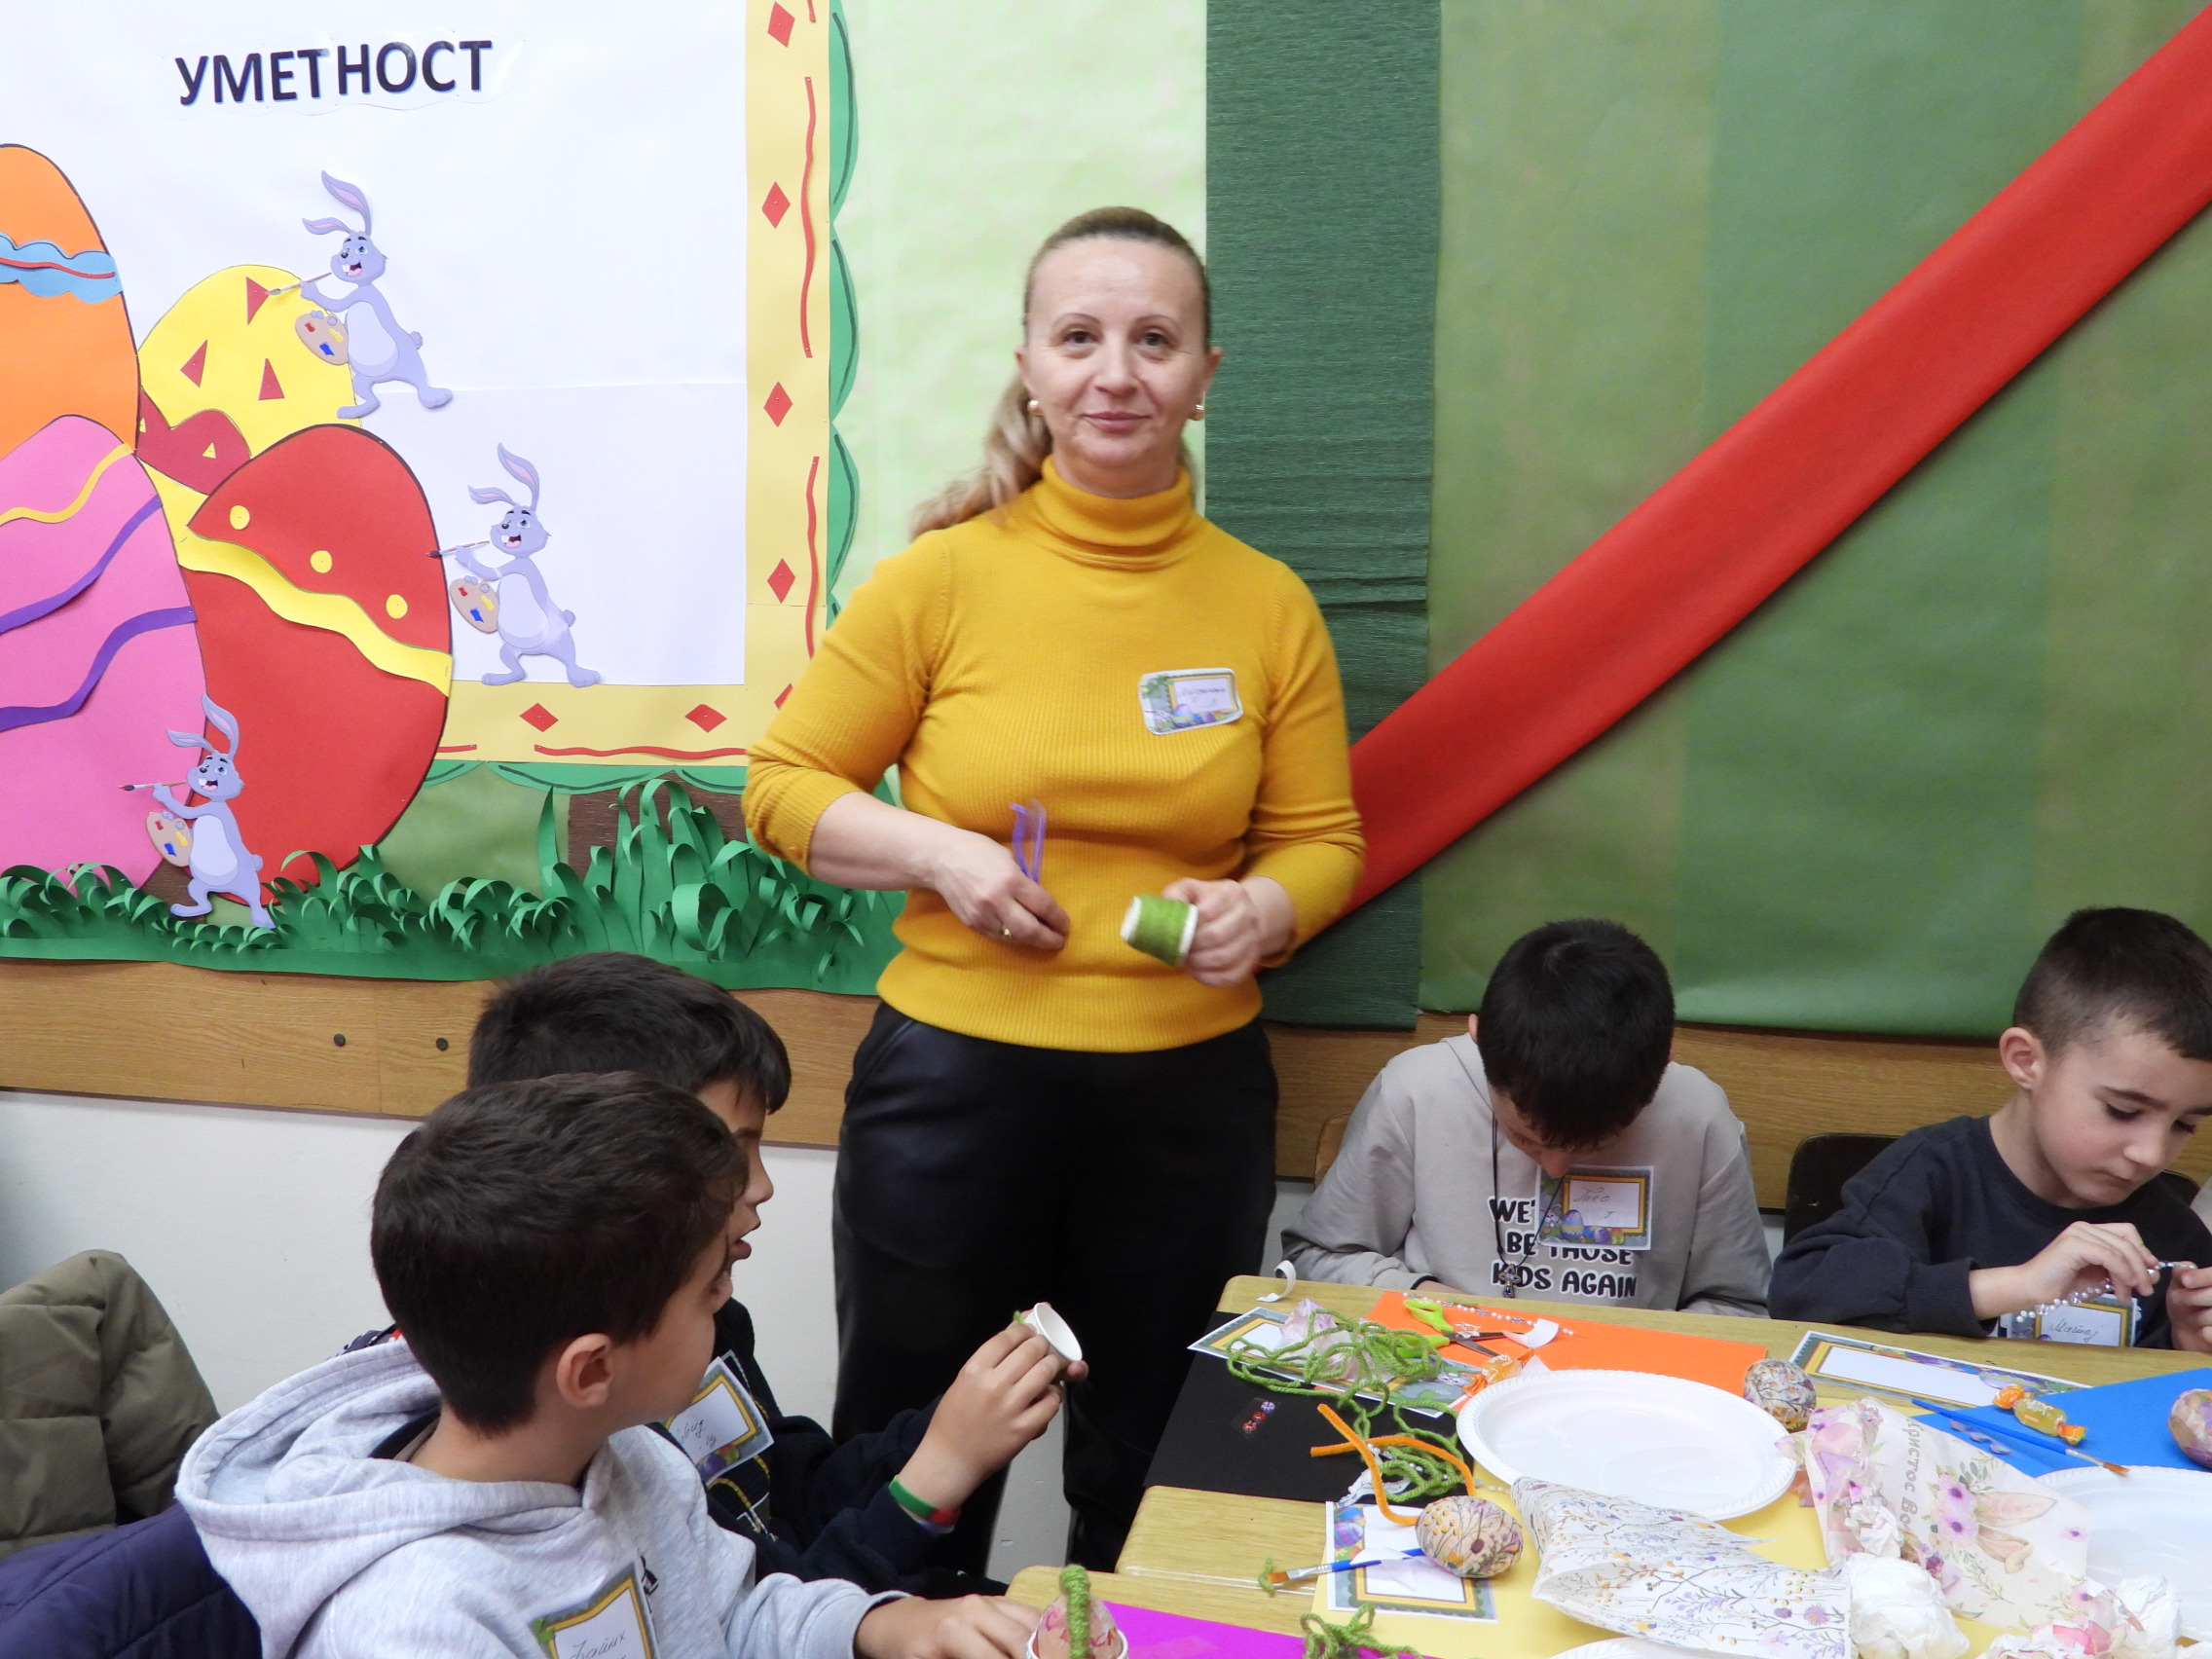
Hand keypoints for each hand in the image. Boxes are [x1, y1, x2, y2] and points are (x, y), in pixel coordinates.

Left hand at [855, 1596, 1037, 1658]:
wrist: (898, 1624)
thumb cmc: (908, 1653)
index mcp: (953, 1632)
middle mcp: (975, 1610)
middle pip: (1022, 1641)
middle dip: (1035, 1658)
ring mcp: (988, 1600)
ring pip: (1033, 1623)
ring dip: (1044, 1647)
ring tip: (1048, 1657)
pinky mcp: (996, 1599)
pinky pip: (1029, 1614)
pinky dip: (1041, 1633)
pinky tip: (1043, 1649)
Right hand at [895, 1326, 1083, 1509]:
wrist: (949, 1461)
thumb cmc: (953, 1421)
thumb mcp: (963, 1382)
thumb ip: (989, 1360)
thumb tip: (1015, 1332)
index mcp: (974, 1370)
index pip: (1007, 1337)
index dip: (1024, 1330)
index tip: (1030, 1332)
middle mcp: (993, 1384)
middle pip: (1031, 1350)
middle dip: (1043, 1346)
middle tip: (1044, 1349)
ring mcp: (1010, 1407)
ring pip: (1046, 1372)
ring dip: (1053, 1367)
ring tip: (1050, 1370)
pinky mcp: (1024, 1428)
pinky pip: (1052, 1402)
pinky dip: (1054, 1396)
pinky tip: (1048, 1397)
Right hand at [926, 829, 1068, 951]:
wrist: (940, 859)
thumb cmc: (978, 851)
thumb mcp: (1009, 859)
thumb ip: (1025, 881)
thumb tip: (1040, 903)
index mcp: (1011, 880)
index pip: (1043, 906)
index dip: (1058, 919)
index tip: (1065, 925)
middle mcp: (998, 900)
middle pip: (1030, 930)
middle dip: (1049, 939)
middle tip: (1059, 941)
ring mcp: (983, 915)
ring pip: (1014, 938)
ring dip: (1031, 941)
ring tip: (1042, 939)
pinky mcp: (972, 924)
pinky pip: (998, 937)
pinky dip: (1012, 938)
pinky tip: (1020, 935)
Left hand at [1162, 875, 1292, 986]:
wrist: (1240, 915)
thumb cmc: (1208, 902)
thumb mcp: (1191, 889)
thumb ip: (1176, 895)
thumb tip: (1166, 914)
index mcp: (1231, 893)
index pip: (1207, 912)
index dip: (1187, 927)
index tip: (1174, 933)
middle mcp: (1248, 914)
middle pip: (1217, 936)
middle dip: (1192, 947)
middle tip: (1177, 950)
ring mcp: (1253, 939)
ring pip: (1224, 958)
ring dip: (1198, 963)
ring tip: (1185, 960)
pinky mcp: (1251, 960)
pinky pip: (1231, 976)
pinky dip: (1208, 978)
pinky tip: (1196, 971)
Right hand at [1968, 1220, 2161, 1318]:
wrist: (2033, 1291)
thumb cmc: (2064, 1285)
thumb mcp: (2102, 1278)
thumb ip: (2123, 1273)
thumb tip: (2153, 1273)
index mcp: (2090, 1232)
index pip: (2127, 1232)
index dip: (2142, 1251)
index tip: (2150, 1274)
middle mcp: (2085, 1227)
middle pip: (2127, 1240)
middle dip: (2141, 1267)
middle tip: (2145, 1290)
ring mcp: (2079, 1233)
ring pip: (2121, 1249)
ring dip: (2132, 1275)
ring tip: (2129, 1295)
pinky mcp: (2075, 1243)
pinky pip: (2109, 1257)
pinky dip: (2121, 1273)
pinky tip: (2121, 1289)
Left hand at [2167, 1263, 2211, 1352]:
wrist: (2191, 1333)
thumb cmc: (2188, 1305)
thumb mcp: (2180, 1286)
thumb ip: (2183, 1273)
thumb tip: (2185, 1267)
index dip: (2203, 1276)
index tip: (2185, 1280)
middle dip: (2193, 1297)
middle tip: (2178, 1300)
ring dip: (2198, 1317)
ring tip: (2192, 1318)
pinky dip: (2206, 1333)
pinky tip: (2202, 1331)